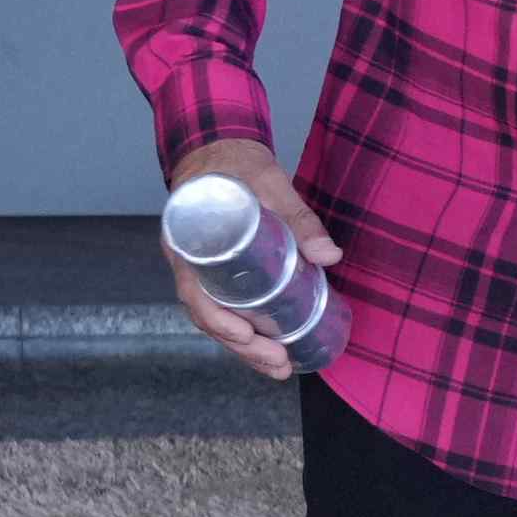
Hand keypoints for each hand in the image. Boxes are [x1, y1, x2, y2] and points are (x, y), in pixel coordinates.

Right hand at [160, 137, 337, 382]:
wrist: (218, 148)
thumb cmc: (238, 165)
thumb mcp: (270, 185)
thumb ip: (298, 218)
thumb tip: (329, 256)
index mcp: (187, 243)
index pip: (194, 294)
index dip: (218, 321)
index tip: (245, 337)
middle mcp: (188, 263)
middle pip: (207, 316)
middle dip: (242, 348)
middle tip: (278, 365)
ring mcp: (200, 270)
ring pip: (216, 317)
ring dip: (245, 347)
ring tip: (279, 368)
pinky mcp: (216, 272)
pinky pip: (223, 306)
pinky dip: (243, 330)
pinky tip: (267, 346)